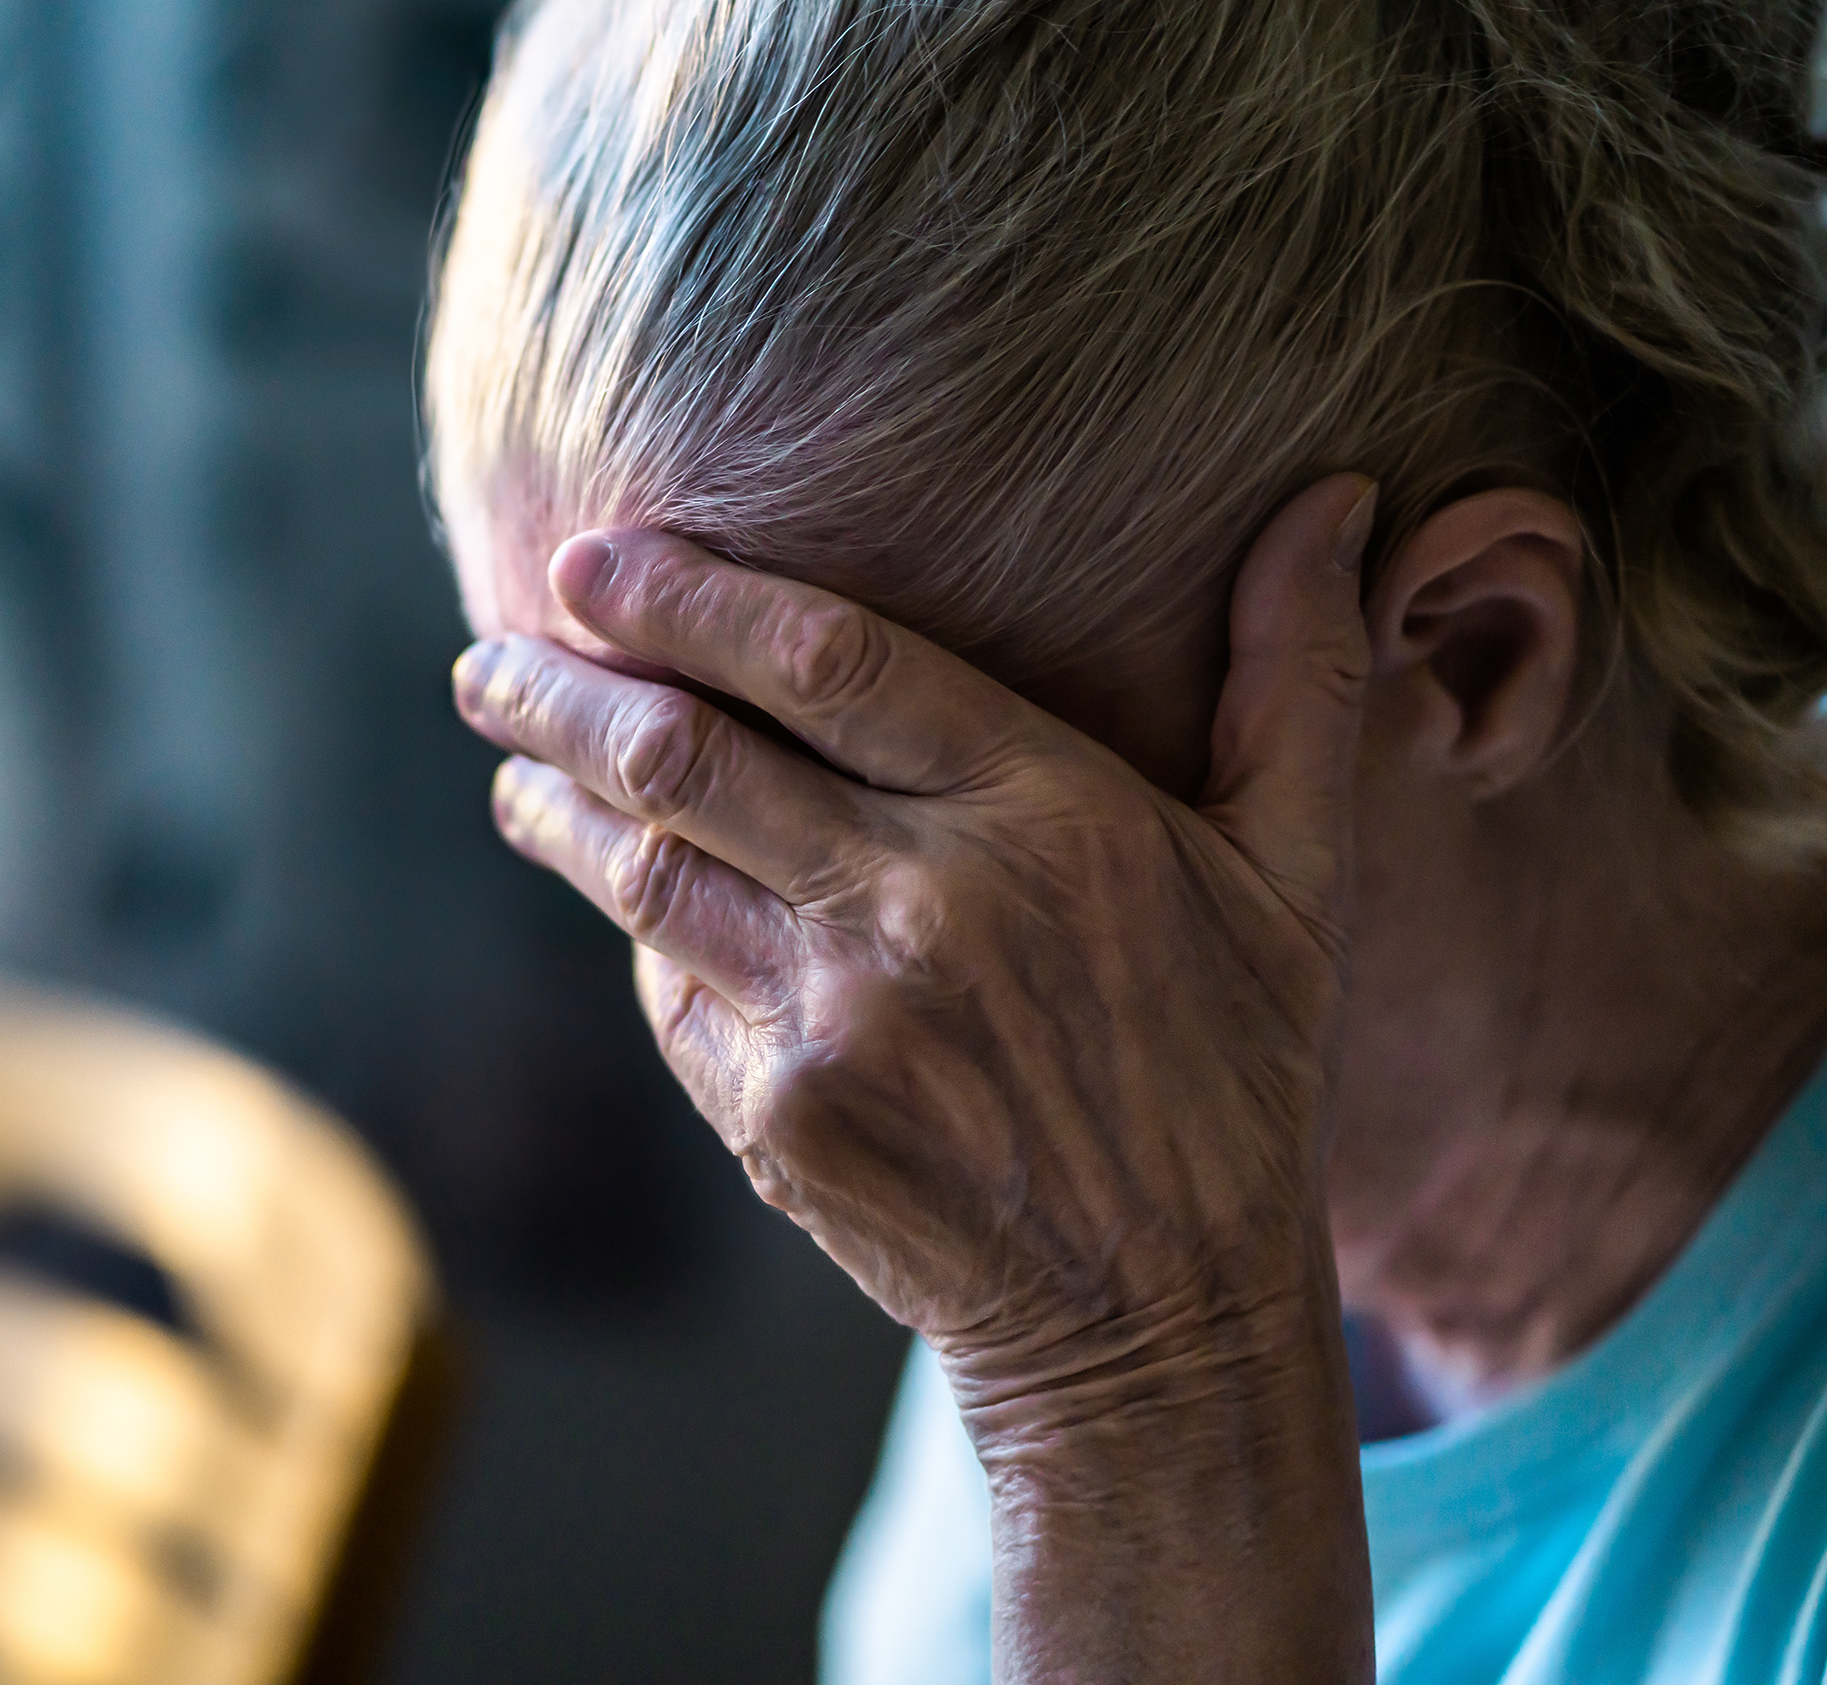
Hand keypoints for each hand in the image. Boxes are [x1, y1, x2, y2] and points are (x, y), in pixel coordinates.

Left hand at [450, 475, 1378, 1427]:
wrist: (1165, 1326)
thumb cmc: (1238, 1077)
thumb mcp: (1299, 876)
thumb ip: (1301, 679)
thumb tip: (1339, 501)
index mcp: (1043, 816)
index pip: (823, 656)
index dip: (687, 595)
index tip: (590, 556)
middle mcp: (919, 908)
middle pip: (684, 754)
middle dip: (560, 690)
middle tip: (487, 654)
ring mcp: (834, 1023)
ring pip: (643, 871)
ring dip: (553, 803)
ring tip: (507, 758)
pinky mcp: (779, 1121)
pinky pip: (668, 992)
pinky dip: (633, 930)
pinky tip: (616, 891)